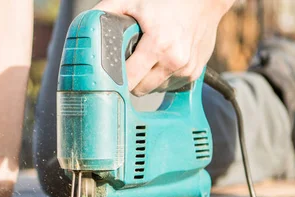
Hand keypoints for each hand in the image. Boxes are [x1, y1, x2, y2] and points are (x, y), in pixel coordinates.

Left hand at [94, 0, 234, 94]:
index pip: (128, 79)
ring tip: (147, 59)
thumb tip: (88, 23)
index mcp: (159, 45)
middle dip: (130, 80)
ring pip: (154, 89)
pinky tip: (162, 60)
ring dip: (146, 80)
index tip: (108, 78)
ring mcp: (186, 69)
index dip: (115, 79)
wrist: (206, 0)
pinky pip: (168, 85)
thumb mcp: (134, 0)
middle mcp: (174, 61)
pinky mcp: (193, 73)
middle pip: (139, 90)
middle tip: (127, 65)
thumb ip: (108, 11)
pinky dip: (162, 77)